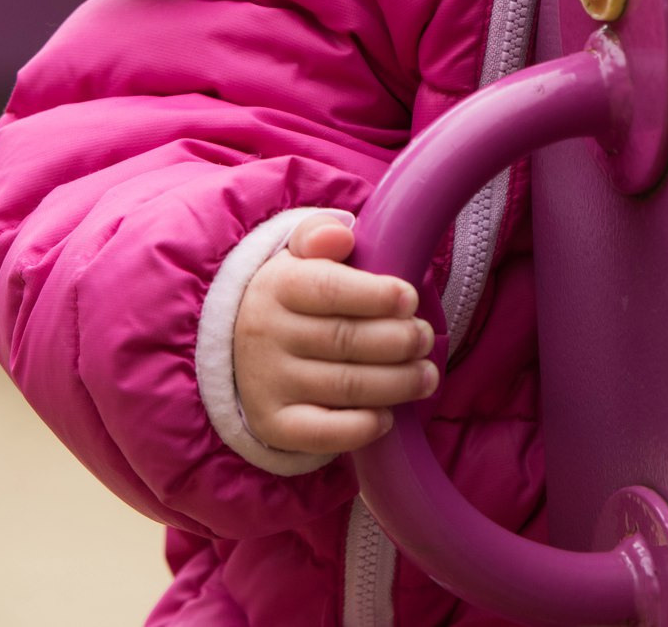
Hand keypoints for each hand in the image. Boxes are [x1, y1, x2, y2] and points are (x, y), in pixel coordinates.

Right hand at [234, 213, 437, 456]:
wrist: (241, 348)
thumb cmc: (295, 297)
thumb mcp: (301, 256)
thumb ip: (321, 235)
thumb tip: (340, 238)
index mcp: (278, 286)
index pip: (331, 289)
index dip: (377, 295)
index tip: (410, 299)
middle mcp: (266, 334)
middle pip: (346, 340)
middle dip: (400, 341)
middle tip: (426, 339)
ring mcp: (267, 382)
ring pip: (344, 386)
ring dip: (397, 384)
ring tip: (426, 376)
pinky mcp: (273, 424)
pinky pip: (321, 433)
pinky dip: (361, 428)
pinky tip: (387, 417)